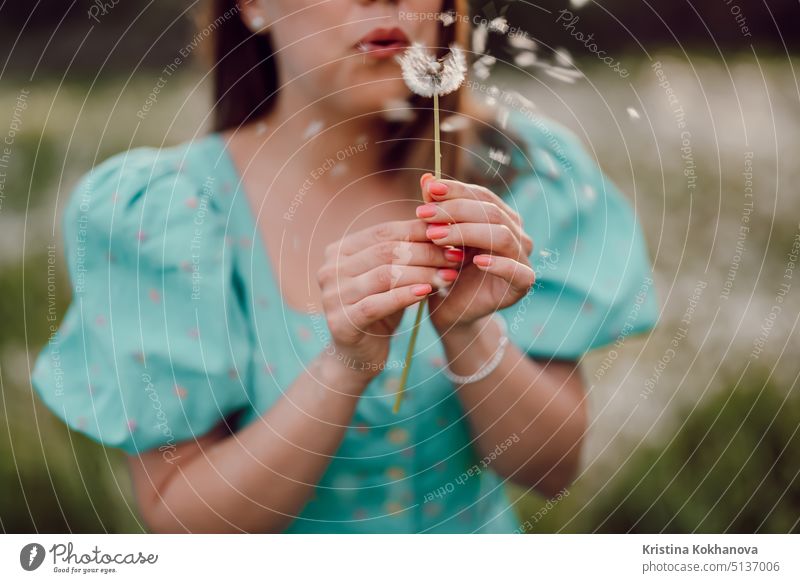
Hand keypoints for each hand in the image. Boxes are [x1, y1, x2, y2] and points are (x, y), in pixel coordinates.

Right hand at [316, 218, 464, 379]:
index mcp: (339, 250)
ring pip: (385, 275)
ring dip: (423, 274)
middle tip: (456, 256)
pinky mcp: (341, 322)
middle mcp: (330, 269)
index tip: (452, 235)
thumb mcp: (392, 277)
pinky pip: (377, 304)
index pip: (384, 232)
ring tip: (449, 275)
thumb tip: (443, 222)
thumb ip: (405, 252)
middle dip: (426, 253)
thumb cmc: (379, 309)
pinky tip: (428, 294)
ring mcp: (332, 295)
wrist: (358, 355)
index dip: (420, 232)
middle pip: (386, 251)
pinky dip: (405, 296)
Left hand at [415, 173, 535, 334]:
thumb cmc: (444, 269)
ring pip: (502, 236)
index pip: (482, 195)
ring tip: (436, 236)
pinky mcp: (523, 284)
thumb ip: (436, 209)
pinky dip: (498, 264)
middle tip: (424, 215)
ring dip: (467, 233)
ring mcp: (522, 258)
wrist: (450, 309)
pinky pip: (517, 270)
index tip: (429, 191)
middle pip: (490, 213)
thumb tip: (427, 177)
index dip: (456, 190)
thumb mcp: (437, 237)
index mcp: (499, 217)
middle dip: (455, 211)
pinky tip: (476, 262)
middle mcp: (516, 233)